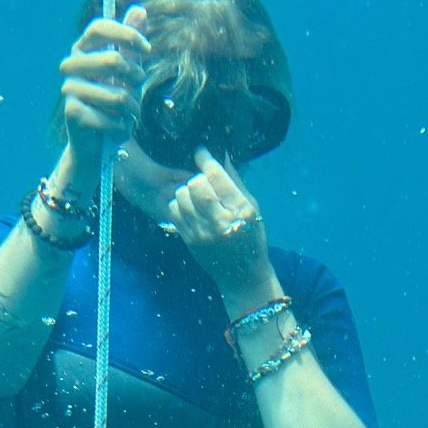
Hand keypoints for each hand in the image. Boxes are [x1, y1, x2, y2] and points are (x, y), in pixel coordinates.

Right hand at [60, 7, 149, 167]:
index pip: (99, 28)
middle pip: (114, 61)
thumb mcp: (125, 72)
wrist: (93, 144)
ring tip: (127, 116)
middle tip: (137, 89)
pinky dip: (123, 129)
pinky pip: (113, 120)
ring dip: (133, 110)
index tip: (146, 48)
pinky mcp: (73, 114)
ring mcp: (69, 90)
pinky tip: (115, 131)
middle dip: (136, 78)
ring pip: (118, 96)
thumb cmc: (111, 103)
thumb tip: (140, 9)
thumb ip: (130, 44)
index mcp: (81, 50)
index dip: (125, 34)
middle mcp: (70, 66)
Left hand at [167, 150, 274, 304]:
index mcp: (241, 211)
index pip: (216, 175)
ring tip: (197, 197)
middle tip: (204, 183)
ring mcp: (202, 233)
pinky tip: (190, 208)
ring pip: (181, 196)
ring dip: (187, 191)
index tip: (201, 152)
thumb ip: (235, 181)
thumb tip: (221, 154)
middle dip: (198, 178)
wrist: (242, 276)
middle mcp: (220, 222)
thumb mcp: (253, 208)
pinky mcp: (189, 241)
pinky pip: (174, 211)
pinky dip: (179, 205)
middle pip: (195, 184)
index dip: (205, 158)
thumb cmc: (252, 239)